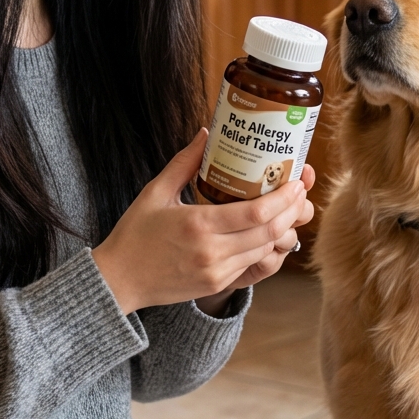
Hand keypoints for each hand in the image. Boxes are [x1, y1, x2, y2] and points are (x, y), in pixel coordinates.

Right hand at [92, 129, 314, 316]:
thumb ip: (184, 163)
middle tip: (300, 192)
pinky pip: (254, 265)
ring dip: (284, 229)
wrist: (118, 282)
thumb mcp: (155, 192)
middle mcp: (213, 251)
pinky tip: (271, 231)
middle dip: (292, 211)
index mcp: (199, 224)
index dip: (284, 198)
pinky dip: (267, 247)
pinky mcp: (217, 285)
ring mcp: (217, 272)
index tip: (297, 181)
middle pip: (270, 232)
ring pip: (266, 250)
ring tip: (290, 208)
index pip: (257, 213)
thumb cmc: (135, 234)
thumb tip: (206, 133)